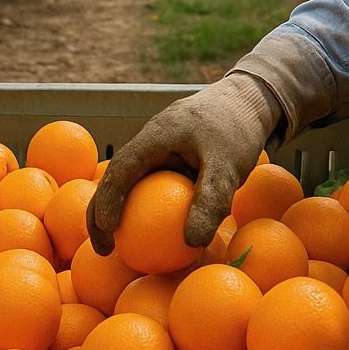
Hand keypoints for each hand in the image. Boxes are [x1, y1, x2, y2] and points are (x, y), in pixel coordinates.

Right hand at [87, 72, 280, 253]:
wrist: (248, 100)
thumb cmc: (238, 129)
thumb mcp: (228, 166)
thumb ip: (211, 199)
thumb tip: (192, 242)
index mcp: (156, 136)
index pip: (121, 169)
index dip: (108, 199)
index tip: (109, 230)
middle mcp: (150, 142)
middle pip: (114, 178)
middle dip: (100, 214)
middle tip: (105, 249)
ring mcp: (159, 150)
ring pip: (130, 182)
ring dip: (121, 212)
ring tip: (123, 247)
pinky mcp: (171, 159)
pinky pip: (152, 184)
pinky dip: (148, 207)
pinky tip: (160, 234)